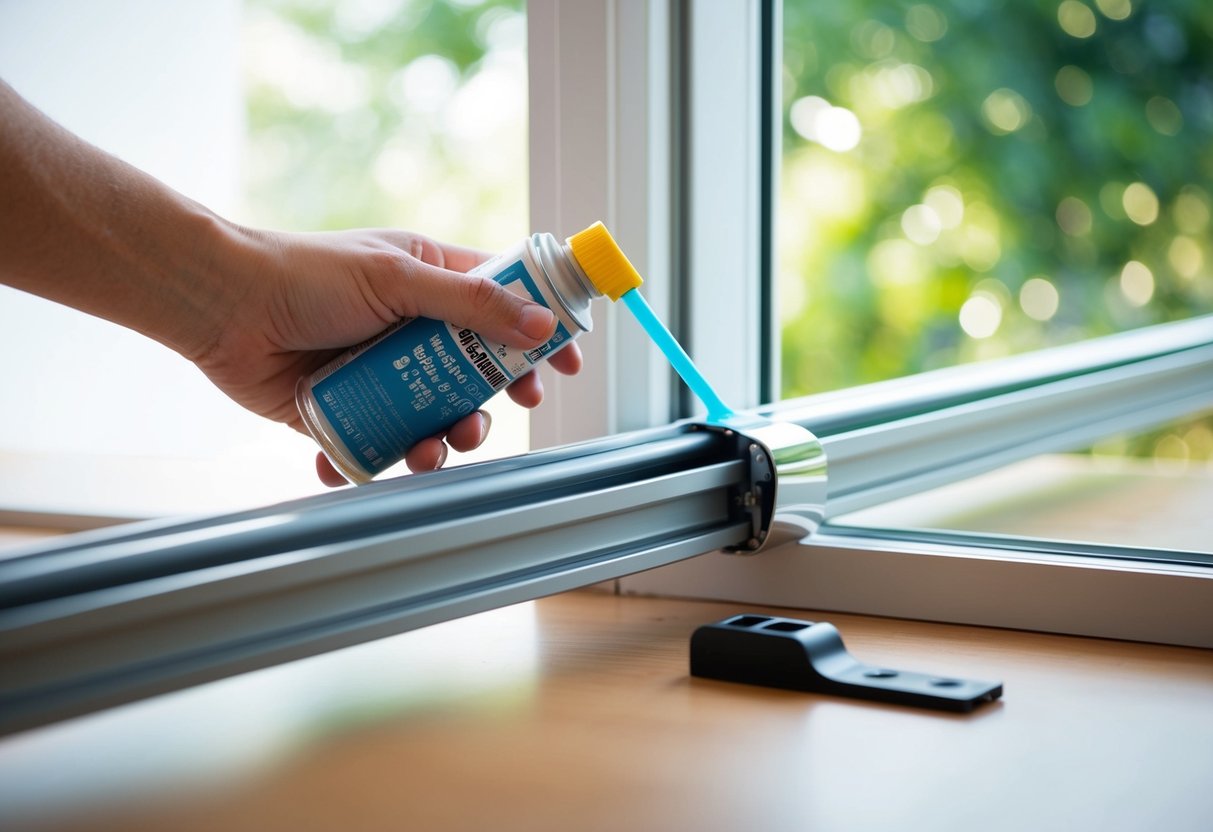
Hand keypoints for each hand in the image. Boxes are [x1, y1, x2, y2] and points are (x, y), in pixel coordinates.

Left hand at [193, 225, 581, 485]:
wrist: (221, 306)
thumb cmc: (304, 274)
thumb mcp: (396, 279)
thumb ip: (470, 303)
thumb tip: (540, 325)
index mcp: (431, 281)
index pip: (505, 304)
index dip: (541, 332)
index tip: (567, 363)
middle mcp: (412, 328)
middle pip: (478, 373)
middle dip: (490, 403)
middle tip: (486, 415)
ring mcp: (382, 371)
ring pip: (436, 415)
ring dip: (442, 440)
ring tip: (429, 448)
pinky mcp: (348, 408)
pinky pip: (380, 444)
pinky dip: (379, 462)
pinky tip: (371, 464)